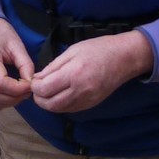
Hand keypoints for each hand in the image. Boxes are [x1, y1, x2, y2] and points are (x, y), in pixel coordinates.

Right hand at [0, 19, 34, 111]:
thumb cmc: (1, 34)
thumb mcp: (17, 44)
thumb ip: (26, 64)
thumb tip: (31, 83)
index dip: (16, 89)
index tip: (29, 85)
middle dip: (13, 98)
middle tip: (26, 91)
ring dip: (5, 103)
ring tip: (17, 94)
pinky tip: (5, 97)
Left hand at [31, 31, 152, 114]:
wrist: (124, 58)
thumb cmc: (98, 49)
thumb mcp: (72, 50)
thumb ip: (53, 66)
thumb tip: (38, 78)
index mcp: (73, 74)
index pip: (45, 89)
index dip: (35, 86)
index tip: (34, 80)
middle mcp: (80, 91)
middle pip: (50, 104)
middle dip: (39, 98)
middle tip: (37, 89)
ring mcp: (86, 100)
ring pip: (59, 110)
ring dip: (48, 104)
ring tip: (46, 92)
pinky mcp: (91, 105)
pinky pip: (70, 109)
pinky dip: (60, 105)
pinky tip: (60, 95)